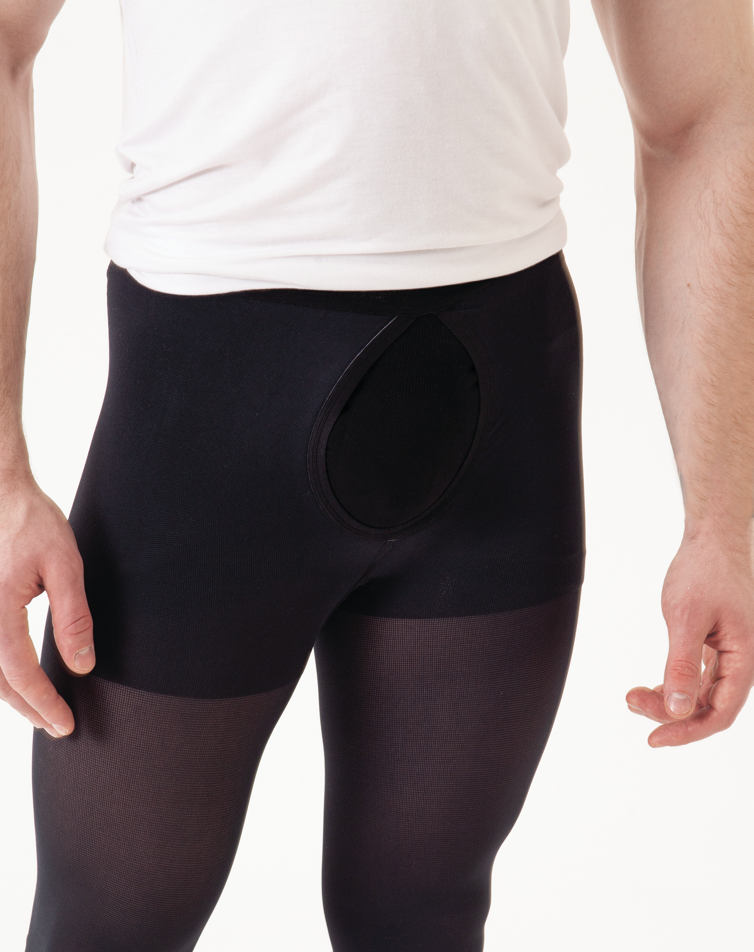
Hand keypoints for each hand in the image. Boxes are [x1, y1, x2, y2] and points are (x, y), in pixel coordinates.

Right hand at [0, 476, 93, 737]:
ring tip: (41, 711)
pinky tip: (19, 680)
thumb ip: (74, 617)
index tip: (67, 724)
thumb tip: (82, 664)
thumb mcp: (65, 565)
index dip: (45, 703)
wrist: (0, 492)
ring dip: (11, 696)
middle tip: (57, 727)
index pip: (21, 674)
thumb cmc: (32, 522)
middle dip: (28, 709)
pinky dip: (0, 674)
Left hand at [626, 529, 753, 746]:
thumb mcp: (686, 619)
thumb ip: (683, 665)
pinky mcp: (717, 642)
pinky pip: (699, 675)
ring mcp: (730, 652)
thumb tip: (678, 709)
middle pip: (708, 705)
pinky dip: (675, 683)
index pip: (720, 712)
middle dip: (669, 712)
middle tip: (631, 701)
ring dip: (669, 699)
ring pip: (701, 692)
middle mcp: (742, 659)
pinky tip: (652, 687)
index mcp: (745, 657)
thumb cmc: (704, 571)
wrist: (711, 538)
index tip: (653, 739)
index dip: (687, 731)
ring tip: (633, 696)